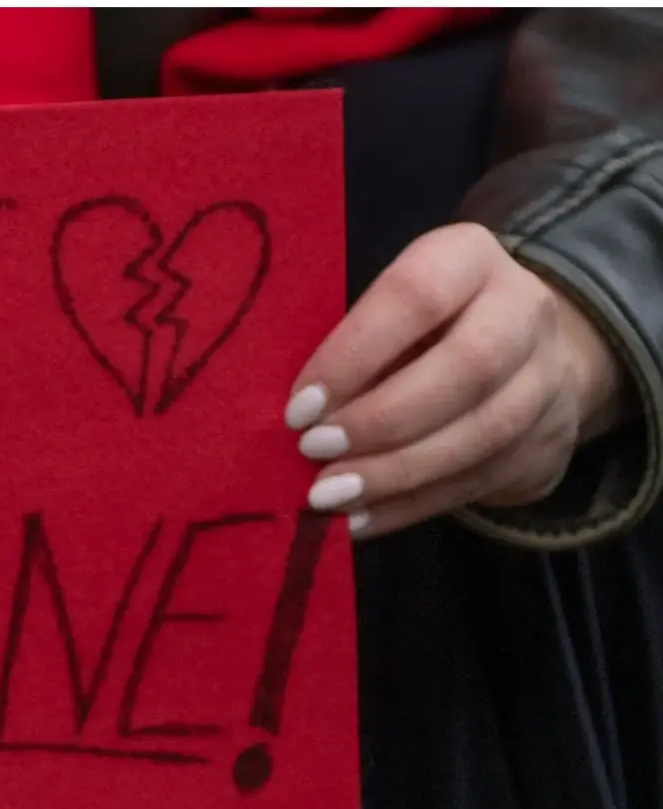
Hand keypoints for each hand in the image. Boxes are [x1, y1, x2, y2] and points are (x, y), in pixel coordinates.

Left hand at [285, 222, 630, 539]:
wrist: (523, 360)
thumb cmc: (422, 334)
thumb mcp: (388, 316)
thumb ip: (349, 351)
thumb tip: (291, 419)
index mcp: (470, 260)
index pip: (418, 295)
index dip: (354, 354)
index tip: (298, 408)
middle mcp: (523, 311)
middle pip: (470, 365)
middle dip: (382, 418)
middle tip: (315, 452)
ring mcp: (544, 380)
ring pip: (482, 432)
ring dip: (395, 473)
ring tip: (329, 496)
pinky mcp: (543, 444)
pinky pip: (475, 483)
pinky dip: (407, 508)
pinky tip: (356, 522)